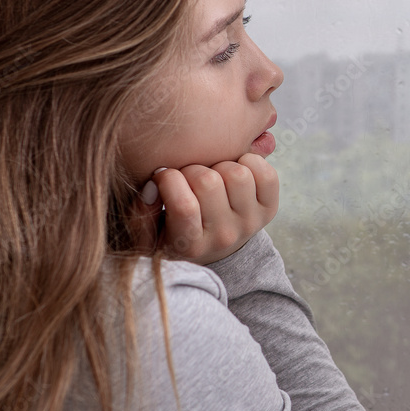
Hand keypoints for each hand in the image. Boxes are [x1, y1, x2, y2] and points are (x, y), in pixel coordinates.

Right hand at [130, 153, 278, 264]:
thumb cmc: (174, 233)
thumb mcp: (148, 232)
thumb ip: (140, 212)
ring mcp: (250, 223)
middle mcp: (224, 237)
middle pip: (209, 183)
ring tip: (211, 175)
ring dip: (220, 166)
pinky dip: (249, 162)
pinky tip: (233, 171)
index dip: (168, 180)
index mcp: (191, 245)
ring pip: (237, 173)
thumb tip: (154, 185)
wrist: (215, 248)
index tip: (163, 176)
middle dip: (192, 170)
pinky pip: (266, 173)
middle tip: (187, 177)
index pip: (183, 205)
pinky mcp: (269, 209)